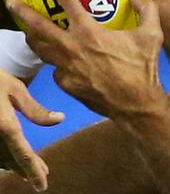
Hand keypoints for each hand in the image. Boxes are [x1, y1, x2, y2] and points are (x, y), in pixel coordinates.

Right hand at [0, 68, 63, 191]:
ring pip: (1, 159)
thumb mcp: (16, 89)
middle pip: (12, 160)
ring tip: (31, 170)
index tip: (42, 186)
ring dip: (15, 165)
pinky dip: (5, 157)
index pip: (23, 154)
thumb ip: (35, 109)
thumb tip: (60, 119)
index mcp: (5, 126)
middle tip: (41, 179)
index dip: (34, 171)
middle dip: (27, 170)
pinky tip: (11, 161)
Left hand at [6, 0, 165, 118]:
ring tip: (29, 32)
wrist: (136, 104)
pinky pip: (57, 69)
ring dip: (33, 38)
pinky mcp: (66, 84)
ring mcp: (65, 68)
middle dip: (22, 12)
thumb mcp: (152, 35)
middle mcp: (72, 47)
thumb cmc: (143, 68)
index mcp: (90, 32)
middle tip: (10, 1)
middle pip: (38, 26)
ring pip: (40, 49)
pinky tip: (66, 62)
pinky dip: (59, 62)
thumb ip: (147, 12)